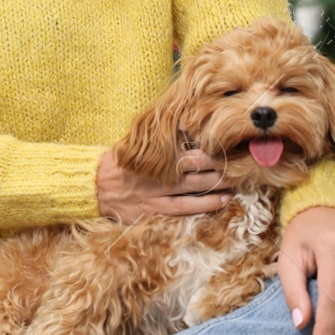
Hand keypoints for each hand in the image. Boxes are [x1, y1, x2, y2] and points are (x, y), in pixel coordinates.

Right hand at [95, 145, 230, 222]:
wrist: (94, 188)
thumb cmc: (117, 164)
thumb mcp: (134, 146)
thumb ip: (156, 138)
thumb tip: (183, 124)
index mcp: (154, 154)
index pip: (186, 146)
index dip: (208, 144)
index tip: (227, 139)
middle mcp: (159, 172)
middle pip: (195, 165)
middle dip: (218, 162)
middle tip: (240, 159)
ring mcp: (158, 192)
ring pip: (195, 187)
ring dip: (219, 183)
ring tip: (238, 179)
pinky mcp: (155, 210)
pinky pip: (185, 207)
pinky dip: (205, 204)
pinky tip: (222, 200)